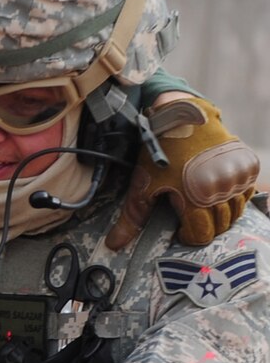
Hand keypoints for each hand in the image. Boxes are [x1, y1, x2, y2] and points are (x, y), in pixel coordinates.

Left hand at [107, 94, 259, 249]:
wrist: (180, 118)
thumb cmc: (159, 154)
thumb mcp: (142, 186)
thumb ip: (131, 219)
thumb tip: (114, 245)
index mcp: (193, 198)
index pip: (201, 235)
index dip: (189, 236)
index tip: (181, 231)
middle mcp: (220, 189)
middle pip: (220, 225)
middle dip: (205, 226)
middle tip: (192, 218)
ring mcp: (237, 177)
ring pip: (236, 211)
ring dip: (221, 213)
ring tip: (204, 205)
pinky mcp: (248, 165)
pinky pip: (246, 192)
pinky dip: (235, 196)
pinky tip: (219, 191)